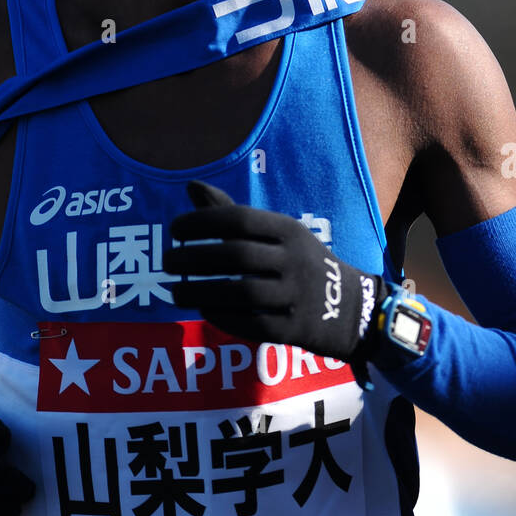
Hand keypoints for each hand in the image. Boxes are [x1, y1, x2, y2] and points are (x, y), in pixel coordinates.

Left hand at [163, 181, 383, 363]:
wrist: (349, 307)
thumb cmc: (299, 262)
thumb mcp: (276, 232)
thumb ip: (231, 213)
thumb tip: (191, 185)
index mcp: (289, 230)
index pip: (240, 219)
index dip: (202, 222)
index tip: (174, 229)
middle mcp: (295, 260)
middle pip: (237, 256)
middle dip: (194, 258)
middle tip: (165, 261)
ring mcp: (296, 296)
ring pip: (241, 293)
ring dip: (200, 291)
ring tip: (174, 291)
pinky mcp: (293, 329)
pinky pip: (251, 323)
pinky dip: (221, 316)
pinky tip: (202, 308)